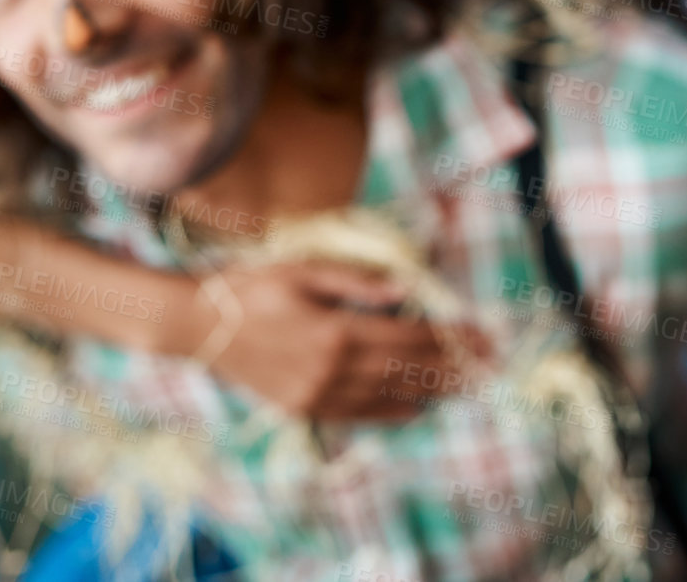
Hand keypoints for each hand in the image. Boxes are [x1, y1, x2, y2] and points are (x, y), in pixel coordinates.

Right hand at [171, 260, 489, 419]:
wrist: (198, 327)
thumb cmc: (251, 287)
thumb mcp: (304, 270)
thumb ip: (356, 281)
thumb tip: (405, 289)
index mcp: (336, 331)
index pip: (409, 336)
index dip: (449, 337)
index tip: (481, 335)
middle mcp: (332, 370)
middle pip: (407, 369)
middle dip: (452, 366)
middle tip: (488, 364)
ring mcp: (317, 395)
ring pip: (388, 397)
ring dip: (430, 391)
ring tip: (465, 386)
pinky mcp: (304, 409)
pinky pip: (359, 415)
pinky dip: (392, 412)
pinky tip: (416, 407)